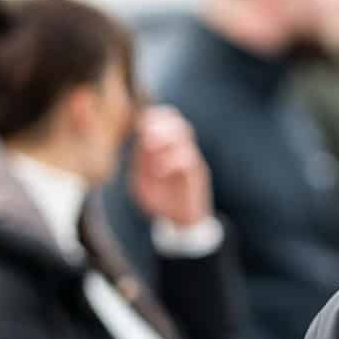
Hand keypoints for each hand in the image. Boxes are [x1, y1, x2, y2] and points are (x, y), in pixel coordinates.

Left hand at [129, 106, 212, 227]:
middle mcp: (181, 149)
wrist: (181, 221)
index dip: (153, 117)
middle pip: (176, 121)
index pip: (164, 119)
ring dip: (165, 138)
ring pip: (184, 135)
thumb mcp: (142, 180)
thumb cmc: (159, 199)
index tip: (140, 126)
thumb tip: (141, 141)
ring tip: (150, 148)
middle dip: (159, 125)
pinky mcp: (198, 173)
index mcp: (166, 147)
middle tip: (146, 138)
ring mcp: (191, 159)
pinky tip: (159, 171)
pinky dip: (170, 160)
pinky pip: (188, 158)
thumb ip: (140, 161)